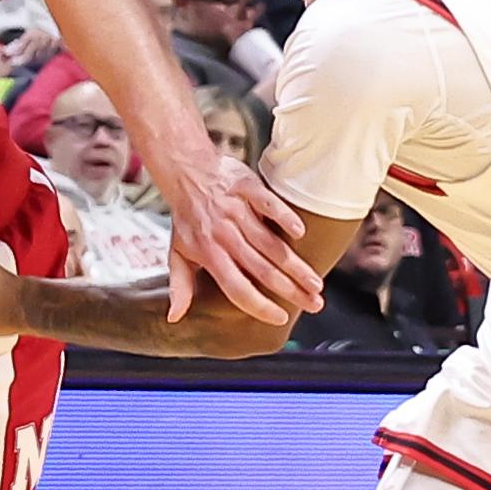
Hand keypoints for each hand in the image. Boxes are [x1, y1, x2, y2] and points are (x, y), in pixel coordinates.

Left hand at [158, 153, 321, 323]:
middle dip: (290, 290)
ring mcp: (238, 212)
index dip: (259, 306)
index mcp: (210, 255)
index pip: (237, 289)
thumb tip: (174, 318)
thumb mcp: (177, 253)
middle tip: (314, 304)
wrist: (186, 172)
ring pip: (271, 244)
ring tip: (316, 283)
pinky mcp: (248, 189)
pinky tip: (301, 234)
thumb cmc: (186, 217)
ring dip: (295, 265)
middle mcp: (225, 236)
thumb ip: (180, 286)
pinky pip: (269, 205)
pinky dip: (285, 218)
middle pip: (262, 270)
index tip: (280, 317)